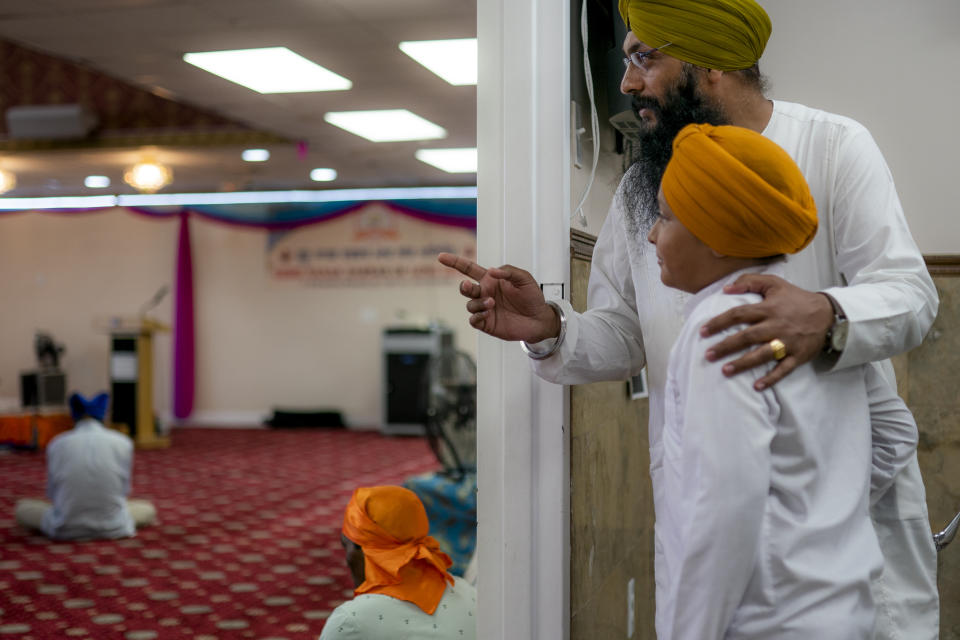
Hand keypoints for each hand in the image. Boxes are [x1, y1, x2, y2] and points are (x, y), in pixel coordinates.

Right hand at [437, 253, 559, 342]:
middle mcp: (485, 293)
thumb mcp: (524, 278)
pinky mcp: (486, 323)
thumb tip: (491, 271)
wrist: (539, 319)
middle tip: (469, 287)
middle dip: (464, 287)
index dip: (454, 262)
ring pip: (469, 305)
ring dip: (478, 303)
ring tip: (492, 303)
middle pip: (465, 288)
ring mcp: (484, 309)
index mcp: (491, 280)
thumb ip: (508, 272)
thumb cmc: (532, 297)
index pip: (469, 269)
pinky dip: (477, 316)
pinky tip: (488, 312)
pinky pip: (473, 320)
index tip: (441, 257)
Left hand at [699, 274, 833, 389]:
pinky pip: (784, 369)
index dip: (719, 322)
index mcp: (768, 308)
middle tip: (708, 355)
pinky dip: (771, 378)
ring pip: (762, 354)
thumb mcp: (774, 283)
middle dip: (726, 346)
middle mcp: (776, 326)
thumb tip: (726, 288)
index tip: (703, 331)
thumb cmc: (796, 299)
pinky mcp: (798, 356)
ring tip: (725, 371)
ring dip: (743, 364)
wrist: (828, 313)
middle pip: (747, 336)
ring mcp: (787, 342)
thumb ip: (749, 281)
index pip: (739, 314)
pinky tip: (757, 386)